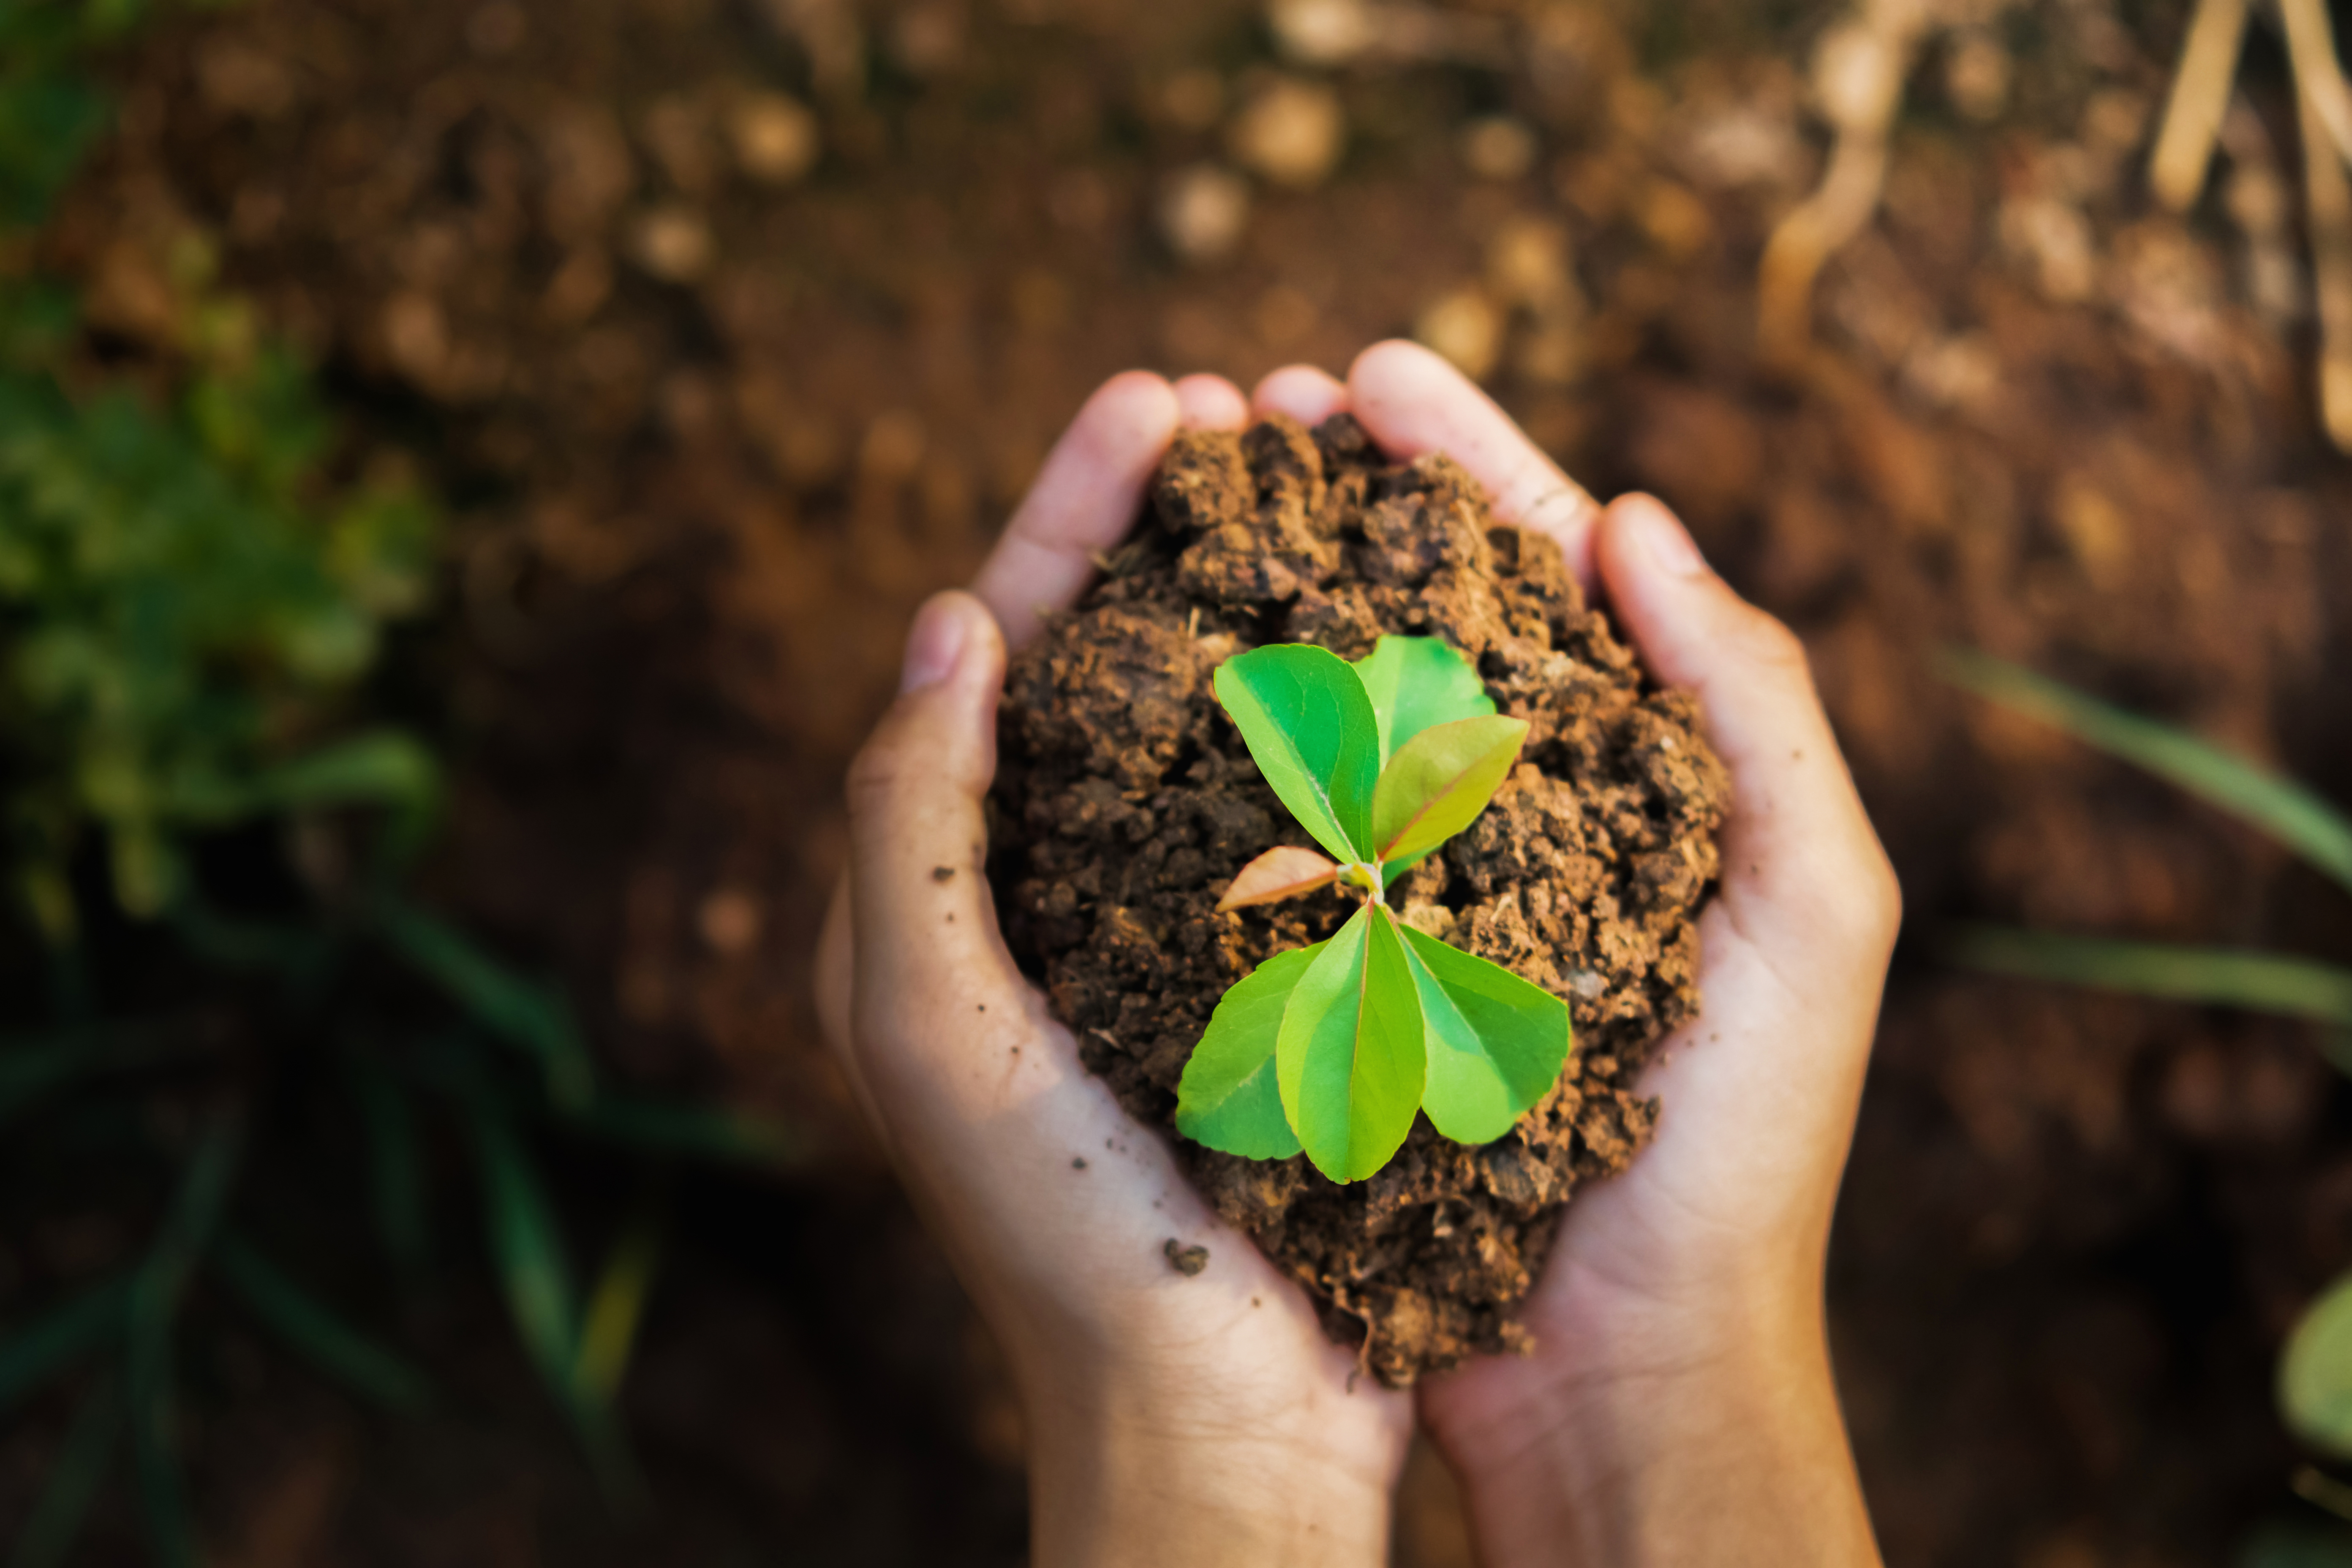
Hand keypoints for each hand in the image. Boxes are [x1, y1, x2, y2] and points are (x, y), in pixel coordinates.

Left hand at [814, 371, 1412, 1567]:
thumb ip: (907, 825)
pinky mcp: (1262, 985)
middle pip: (1095, 662)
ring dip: (1252, 599)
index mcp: (938, 896)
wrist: (1216, 1424)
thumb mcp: (930, 1026)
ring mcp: (1160, 935)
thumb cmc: (1065, 1242)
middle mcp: (1042, 900)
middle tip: (1245, 408)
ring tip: (1326, 492)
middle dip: (1158, 528)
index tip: (1153, 402)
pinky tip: (1394, 651)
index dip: (1061, 515)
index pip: (989, 655)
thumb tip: (941, 623)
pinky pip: (1287, 814)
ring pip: (1198, 721)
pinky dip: (1329, 718)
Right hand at [1255, 344, 1896, 1566]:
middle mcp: (1522, 810)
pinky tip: (1159, 678)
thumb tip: (1643, 521)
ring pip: (1337, 700)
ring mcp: (1422, 885)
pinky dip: (1226, 745)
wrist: (1628, 1364)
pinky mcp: (1343, 974)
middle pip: (1423, 607)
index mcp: (1638, 774)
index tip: (1362, 374)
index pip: (1550, 571)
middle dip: (1336, 496)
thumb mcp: (1816, 913)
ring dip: (1263, 591)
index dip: (1462, 459)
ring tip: (1179, 496)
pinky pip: (1279, 833)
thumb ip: (1758, 707)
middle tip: (1237, 404)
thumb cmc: (1745, 1153)